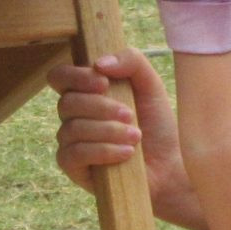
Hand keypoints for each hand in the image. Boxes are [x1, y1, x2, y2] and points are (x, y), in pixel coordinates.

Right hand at [48, 48, 197, 227]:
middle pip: (66, 103)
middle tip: (130, 115)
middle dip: (100, 108)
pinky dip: (102, 151)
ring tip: (135, 137)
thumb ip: (131, 61)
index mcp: (86, 93)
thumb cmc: (158, 124)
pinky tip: (126, 153)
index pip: (60, 76)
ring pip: (72, 129)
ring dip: (108, 131)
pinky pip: (74, 154)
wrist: (170, 166)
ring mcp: (71, 143)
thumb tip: (99, 64)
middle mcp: (73, 116)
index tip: (104, 83)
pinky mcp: (74, 168)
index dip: (75, 77)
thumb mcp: (150, 85)